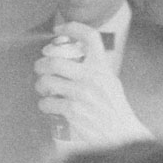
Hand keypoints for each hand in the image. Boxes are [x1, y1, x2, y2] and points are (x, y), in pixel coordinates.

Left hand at [34, 22, 151, 147]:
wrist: (122, 134)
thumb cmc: (114, 110)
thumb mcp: (110, 83)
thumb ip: (94, 70)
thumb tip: (69, 58)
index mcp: (103, 68)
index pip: (90, 38)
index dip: (72, 28)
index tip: (59, 30)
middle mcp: (93, 78)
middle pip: (54, 61)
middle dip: (40, 65)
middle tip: (41, 70)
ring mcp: (82, 95)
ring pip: (46, 82)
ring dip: (41, 86)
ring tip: (45, 91)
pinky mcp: (73, 111)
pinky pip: (47, 102)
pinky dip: (45, 105)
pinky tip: (51, 107)